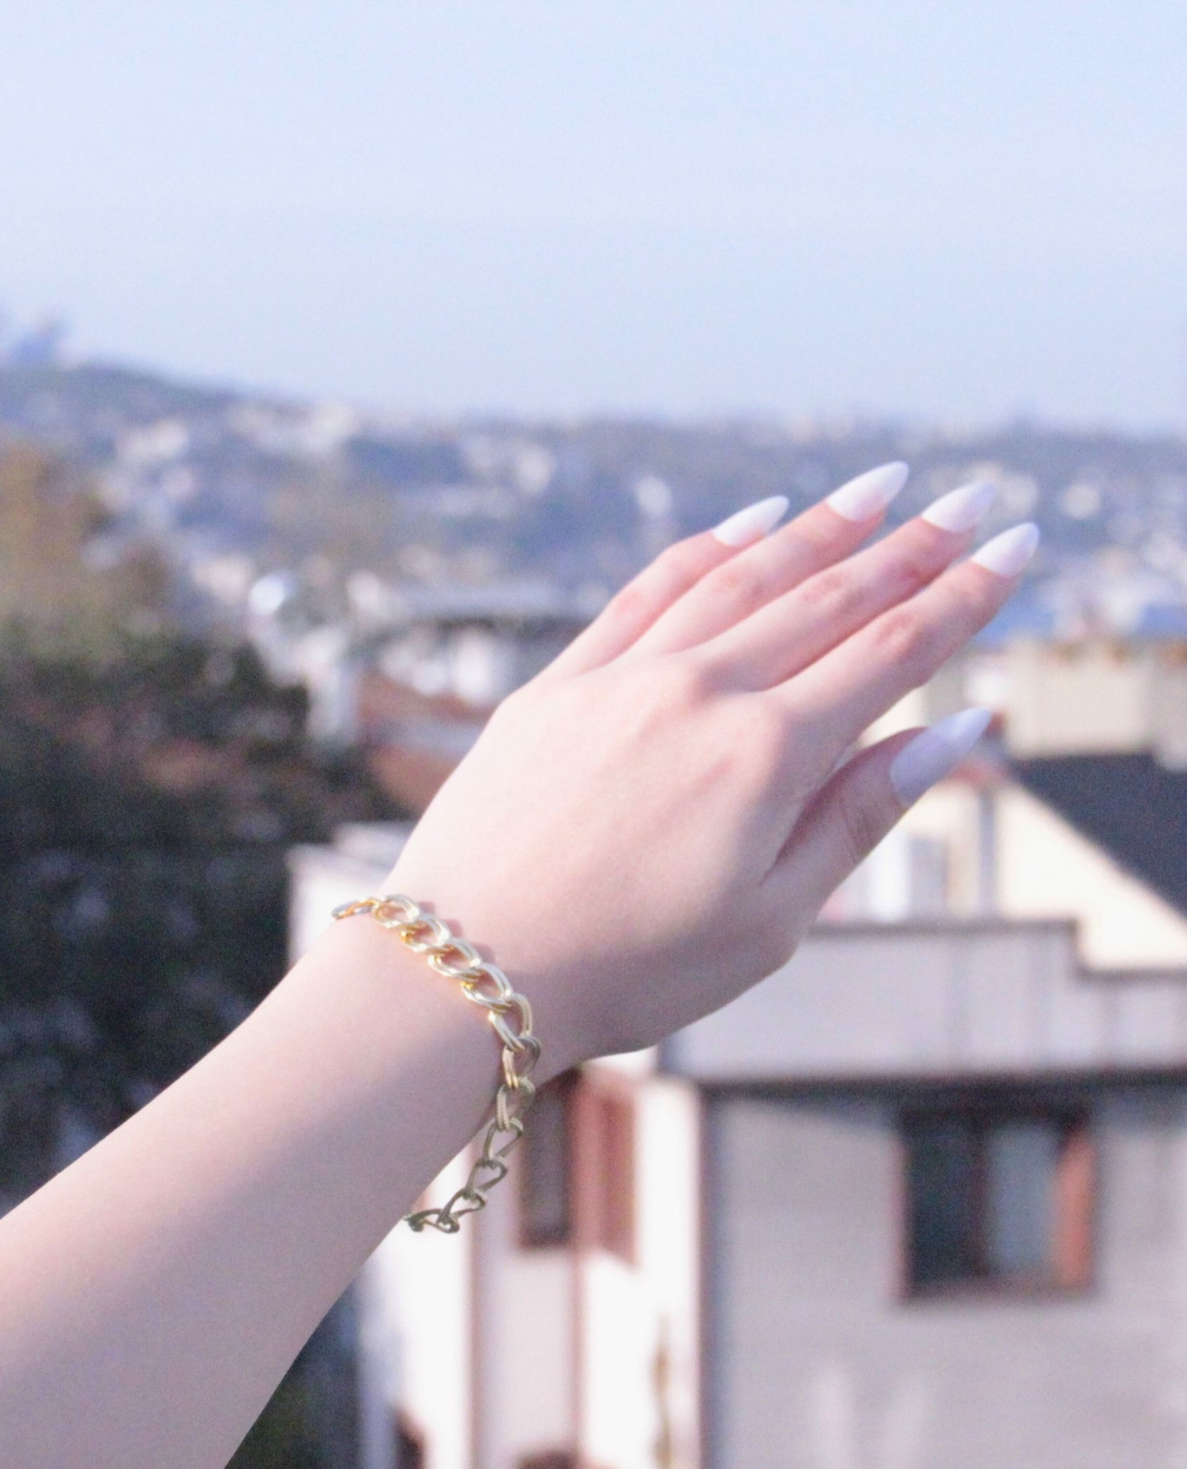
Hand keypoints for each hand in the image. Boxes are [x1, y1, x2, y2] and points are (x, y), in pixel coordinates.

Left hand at [389, 466, 1037, 1075]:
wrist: (463, 972)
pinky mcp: (560, 681)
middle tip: (975, 497)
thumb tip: (954, 730)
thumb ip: (860, 815)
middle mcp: (699, 692)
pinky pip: (650, 589)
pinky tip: (755, 519)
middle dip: (914, 545)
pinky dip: (712, 547)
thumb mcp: (770, 921)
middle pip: (829, 598)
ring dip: (823, 526)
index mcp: (765, 758)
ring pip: (745, 576)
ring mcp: (623, 677)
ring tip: (883, 487)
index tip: (1015, 548)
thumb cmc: (627, 971)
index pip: (892, 654)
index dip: (963, 597)